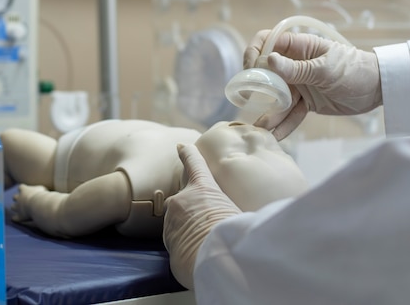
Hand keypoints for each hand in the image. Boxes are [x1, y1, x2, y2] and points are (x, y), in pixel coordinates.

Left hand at [11, 184, 47, 222]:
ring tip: (22, 210)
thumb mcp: (42, 189)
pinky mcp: (19, 216)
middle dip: (18, 199)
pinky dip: (17, 218)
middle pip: (14, 197)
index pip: (21, 187)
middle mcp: (19, 198)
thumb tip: (39, 190)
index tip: (27, 191)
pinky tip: (21, 218)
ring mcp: (17, 207)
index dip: (24, 189)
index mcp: (24, 190)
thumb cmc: (43, 195)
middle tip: (25, 201)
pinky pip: (14, 218)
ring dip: (16, 208)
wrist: (39, 205)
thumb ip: (38, 189)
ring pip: (13, 207)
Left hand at [163, 144, 240, 289]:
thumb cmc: (235, 235)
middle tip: (206, 219)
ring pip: (177, 220)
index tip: (181, 146)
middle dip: (190, 205)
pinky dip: (186, 244)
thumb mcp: (240, 212)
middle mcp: (183, 199)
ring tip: (207, 241)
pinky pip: (176, 240)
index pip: (194, 163)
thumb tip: (241, 210)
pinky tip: (199, 254)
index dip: (187, 153)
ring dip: (188, 227)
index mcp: (203, 187)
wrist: (217, 262)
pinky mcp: (168, 241)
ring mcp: (171, 220)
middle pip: (183, 197)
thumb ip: (231, 207)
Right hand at [244, 31, 381, 139]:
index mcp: (298, 46)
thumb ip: (297, 68)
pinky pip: (290, 113)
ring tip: (261, 129)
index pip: (266, 42)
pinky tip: (275, 136)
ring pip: (276, 97)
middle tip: (249, 103)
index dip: (253, 53)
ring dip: (268, 112)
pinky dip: (283, 124)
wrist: (380, 89)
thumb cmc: (355, 69)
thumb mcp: (326, 69)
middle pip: (266, 73)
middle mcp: (294, 64)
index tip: (250, 71)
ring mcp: (299, 83)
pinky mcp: (306, 102)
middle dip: (256, 88)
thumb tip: (268, 60)